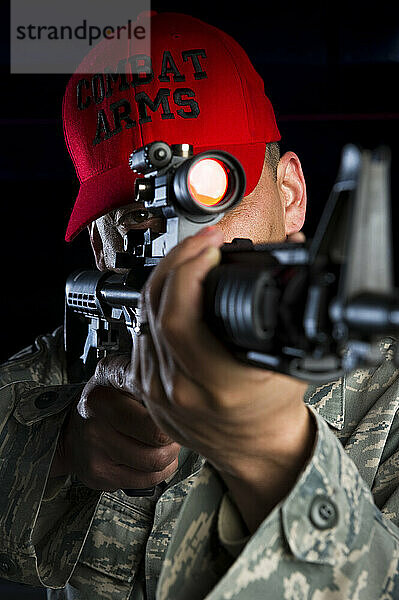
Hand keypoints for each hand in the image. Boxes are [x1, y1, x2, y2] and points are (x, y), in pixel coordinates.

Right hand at [50, 354, 180, 490]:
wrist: (69, 430)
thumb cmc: (101, 400)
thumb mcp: (115, 375)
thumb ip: (139, 374)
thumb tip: (168, 385)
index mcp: (101, 400)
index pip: (152, 419)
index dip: (170, 417)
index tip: (172, 413)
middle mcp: (96, 429)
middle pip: (158, 443)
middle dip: (174, 436)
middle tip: (173, 429)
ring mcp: (97, 457)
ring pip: (156, 464)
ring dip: (170, 454)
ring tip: (165, 443)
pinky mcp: (102, 478)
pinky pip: (147, 481)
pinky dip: (160, 470)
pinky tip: (154, 456)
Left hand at [134, 227, 314, 530]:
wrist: (254, 450)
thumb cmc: (273, 409)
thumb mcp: (291, 360)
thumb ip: (290, 307)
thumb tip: (294, 253)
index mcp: (215, 384)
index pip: (179, 316)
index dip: (189, 269)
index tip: (213, 246)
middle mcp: (178, 388)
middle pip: (156, 308)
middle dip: (178, 261)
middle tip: (203, 242)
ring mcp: (156, 389)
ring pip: (144, 316)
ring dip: (166, 277)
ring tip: (192, 256)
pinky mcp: (146, 386)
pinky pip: (141, 333)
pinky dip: (157, 303)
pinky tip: (174, 287)